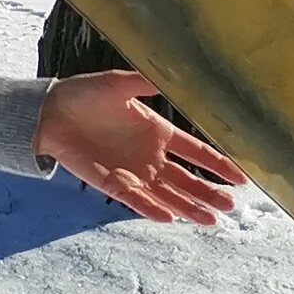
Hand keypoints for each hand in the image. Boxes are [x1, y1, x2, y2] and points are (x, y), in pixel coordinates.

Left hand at [35, 71, 246, 225]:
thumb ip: (146, 81)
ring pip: (168, 195)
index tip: (241, 177)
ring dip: (189, 207)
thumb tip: (178, 73)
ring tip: (211, 220)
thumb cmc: (85, 94)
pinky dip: (153, 209)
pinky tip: (170, 218)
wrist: (51, 113)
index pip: (195, 152)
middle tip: (230, 207)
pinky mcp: (113, 185)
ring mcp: (134, 172)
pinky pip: (137, 200)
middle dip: (208, 193)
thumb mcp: (119, 83)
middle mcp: (151, 156)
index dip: (218, 164)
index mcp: (158, 131)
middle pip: (186, 180)